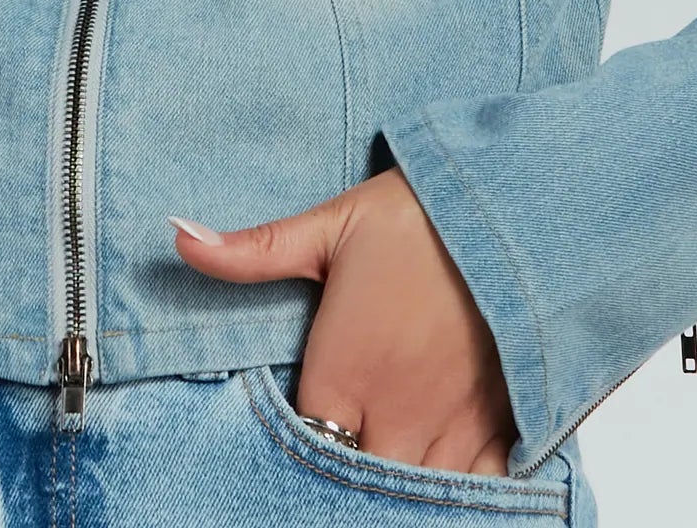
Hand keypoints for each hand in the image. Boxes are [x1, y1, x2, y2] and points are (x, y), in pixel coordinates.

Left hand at [168, 167, 519, 476]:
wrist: (518, 202)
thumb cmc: (420, 213)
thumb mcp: (332, 224)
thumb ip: (255, 250)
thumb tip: (178, 237)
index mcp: (347, 371)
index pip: (305, 448)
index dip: (298, 447)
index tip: (302, 426)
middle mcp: (399, 412)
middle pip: (359, 484)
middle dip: (346, 473)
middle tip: (345, 437)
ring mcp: (456, 423)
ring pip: (418, 494)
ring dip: (398, 482)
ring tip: (383, 452)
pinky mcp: (506, 421)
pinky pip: (482, 486)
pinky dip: (460, 487)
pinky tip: (442, 466)